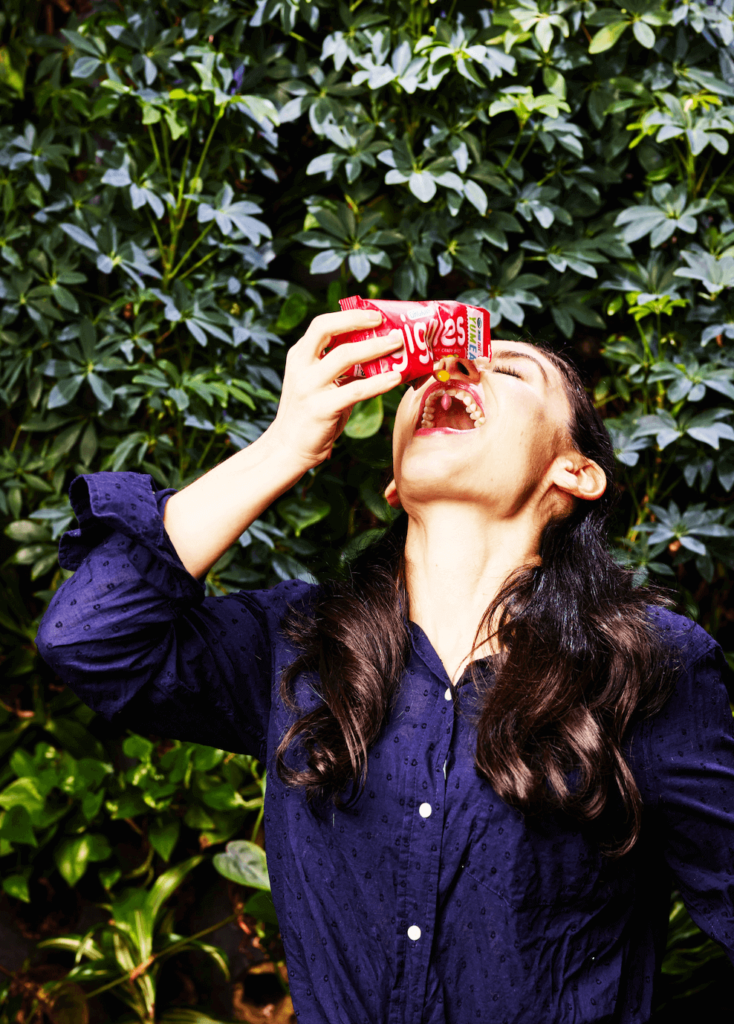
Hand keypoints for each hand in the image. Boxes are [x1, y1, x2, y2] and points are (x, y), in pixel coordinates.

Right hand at [265, 309, 403, 470]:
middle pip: (328, 329)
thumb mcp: (319, 384)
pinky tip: (395, 378)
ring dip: (376, 347)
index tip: (374, 315)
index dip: (349, 316)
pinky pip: (356, 389)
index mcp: (299, 356)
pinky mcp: (321, 408)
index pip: (322, 324)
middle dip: (359, 321)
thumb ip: (341, 369)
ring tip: (398, 345)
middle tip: (386, 323)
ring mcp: (309, 387)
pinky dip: (379, 382)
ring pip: (346, 356)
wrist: (288, 448)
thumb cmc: (311, 415)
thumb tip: (378, 353)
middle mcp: (301, 367)